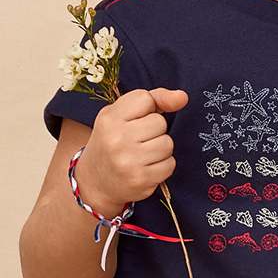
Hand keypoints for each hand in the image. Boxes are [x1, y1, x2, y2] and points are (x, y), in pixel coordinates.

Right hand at [75, 88, 188, 216]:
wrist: (95, 181)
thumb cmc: (113, 141)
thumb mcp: (122, 114)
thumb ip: (154, 99)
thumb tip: (182, 97)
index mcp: (109, 118)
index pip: (146, 98)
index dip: (147, 109)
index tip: (135, 120)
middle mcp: (117, 138)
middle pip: (160, 122)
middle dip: (155, 131)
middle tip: (138, 140)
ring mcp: (128, 160)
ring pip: (167, 144)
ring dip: (161, 149)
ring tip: (143, 154)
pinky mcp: (140, 179)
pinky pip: (169, 164)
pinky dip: (162, 166)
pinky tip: (146, 167)